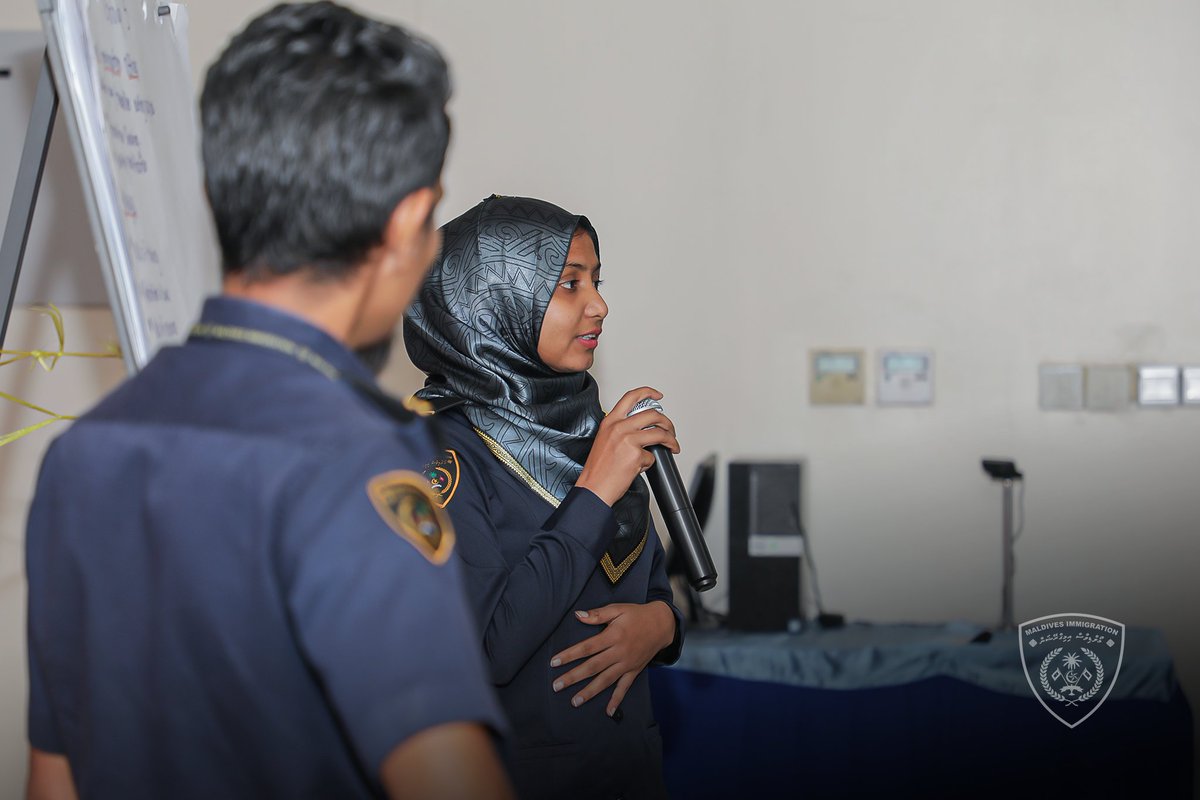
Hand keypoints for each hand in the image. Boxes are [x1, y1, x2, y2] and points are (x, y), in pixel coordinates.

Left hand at [549, 601, 676, 715]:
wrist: (662, 624)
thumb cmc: (636, 614)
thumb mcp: (618, 609)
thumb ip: (598, 614)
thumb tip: (578, 615)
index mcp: (613, 636)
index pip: (587, 647)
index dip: (570, 655)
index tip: (554, 662)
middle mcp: (619, 652)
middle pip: (593, 667)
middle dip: (573, 677)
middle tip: (557, 686)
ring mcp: (627, 664)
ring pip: (605, 680)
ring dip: (590, 691)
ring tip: (574, 701)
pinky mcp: (634, 671)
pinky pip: (624, 687)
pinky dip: (616, 700)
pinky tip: (608, 712)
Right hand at [576, 387, 679, 505]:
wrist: (594, 487)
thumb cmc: (598, 468)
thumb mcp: (605, 439)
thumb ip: (621, 429)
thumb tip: (643, 428)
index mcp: (610, 421)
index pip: (631, 397)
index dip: (648, 392)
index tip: (658, 395)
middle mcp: (619, 427)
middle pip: (652, 414)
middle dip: (667, 423)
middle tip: (670, 431)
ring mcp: (628, 440)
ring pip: (660, 433)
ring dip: (671, 440)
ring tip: (673, 446)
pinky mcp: (636, 455)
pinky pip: (652, 456)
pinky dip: (649, 463)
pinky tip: (640, 467)